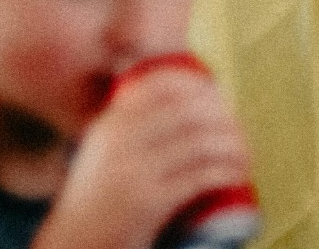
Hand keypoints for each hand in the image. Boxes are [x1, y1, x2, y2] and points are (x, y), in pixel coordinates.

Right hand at [40, 64, 251, 248]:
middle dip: (222, 118)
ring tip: (244, 156)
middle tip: (239, 132)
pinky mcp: (149, 201)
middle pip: (188, 112)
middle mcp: (121, 140)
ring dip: (231, 147)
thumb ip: (128, 129)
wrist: (74, 245)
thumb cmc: (94, 204)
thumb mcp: (101, 153)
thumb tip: (179, 105)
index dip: (198, 86)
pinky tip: (237, 175)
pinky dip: (225, 172)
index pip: (161, 85)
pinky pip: (199, 176)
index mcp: (111, 123)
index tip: (219, 96)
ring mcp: (135, 170)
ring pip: (199, 142)